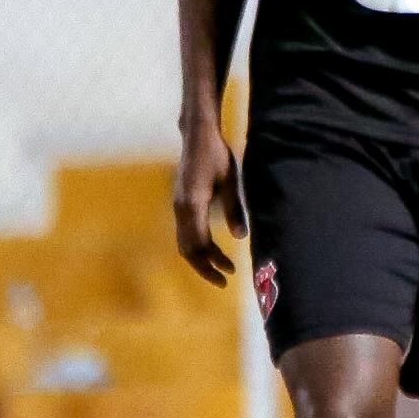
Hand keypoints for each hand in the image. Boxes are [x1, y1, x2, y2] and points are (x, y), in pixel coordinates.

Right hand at [172, 119, 245, 286]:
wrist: (198, 136)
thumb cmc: (217, 155)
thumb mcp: (231, 182)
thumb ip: (235, 209)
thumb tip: (240, 236)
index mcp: (193, 204)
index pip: (200, 244)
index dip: (213, 262)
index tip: (230, 272)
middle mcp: (181, 208)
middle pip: (188, 249)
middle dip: (205, 267)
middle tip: (224, 280)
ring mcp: (178, 206)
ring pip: (184, 242)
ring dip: (201, 258)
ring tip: (221, 268)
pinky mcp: (180, 203)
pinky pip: (185, 232)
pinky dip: (197, 246)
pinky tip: (212, 250)